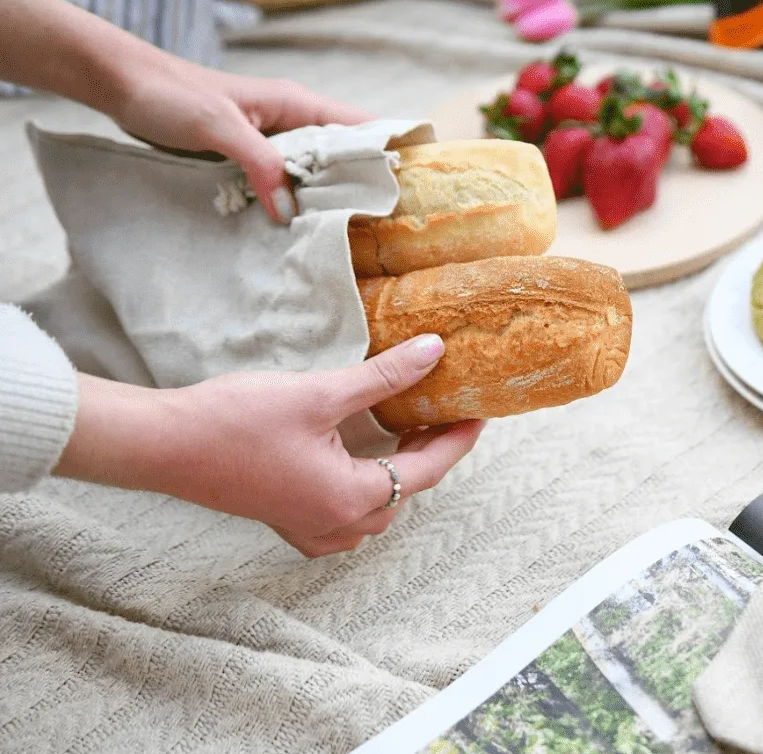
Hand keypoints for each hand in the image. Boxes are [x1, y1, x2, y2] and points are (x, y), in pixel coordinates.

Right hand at [57, 334, 483, 556]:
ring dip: (398, 472)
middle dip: (431, 454)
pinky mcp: (286, 520)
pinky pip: (344, 513)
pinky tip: (362, 457)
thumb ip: (384, 377)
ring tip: (412, 429)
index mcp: (350, 499)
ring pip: (376, 507)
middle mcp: (335, 525)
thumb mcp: (320, 393)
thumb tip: (434, 351)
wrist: (163, 445)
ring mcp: (308, 528)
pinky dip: (364, 486)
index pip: (426, 470)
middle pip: (405, 491)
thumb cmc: (236, 420)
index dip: (458, 439)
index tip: (481, 413)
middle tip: (448, 411)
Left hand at [107, 55, 373, 223]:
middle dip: (363, 182)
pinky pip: (283, 181)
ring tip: (351, 232)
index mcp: (295, 103)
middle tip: (389, 221)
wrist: (122, 84)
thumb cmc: (170, 94)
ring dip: (326, 197)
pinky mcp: (248, 156)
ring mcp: (270, 139)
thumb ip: (259, 163)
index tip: (415, 180)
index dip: (389, 149)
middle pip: (342, 154)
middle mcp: (290, 120)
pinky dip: (294, 201)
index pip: (359, 126)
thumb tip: (290, 211)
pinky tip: (298, 227)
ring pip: (313, 171)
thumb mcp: (219, 128)